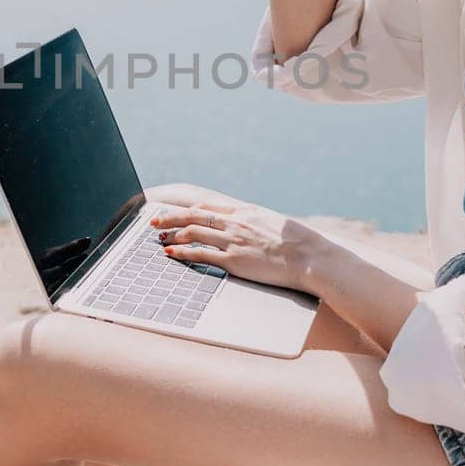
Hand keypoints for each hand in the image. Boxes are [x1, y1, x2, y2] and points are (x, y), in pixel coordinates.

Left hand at [143, 182, 328, 294]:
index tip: (174, 210)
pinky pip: (200, 254)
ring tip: (159, 237)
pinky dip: (182, 253)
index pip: (207, 206)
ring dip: (172, 234)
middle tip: (155, 221)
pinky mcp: (233, 260)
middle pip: (193, 215)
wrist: (309, 256)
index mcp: (245, 211)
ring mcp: (233, 240)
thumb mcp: (273, 223)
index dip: (187, 208)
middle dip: (171, 217)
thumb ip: (255, 222)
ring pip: (192, 232)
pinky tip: (171, 254)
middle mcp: (235, 222)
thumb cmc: (297, 243)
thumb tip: (247, 224)